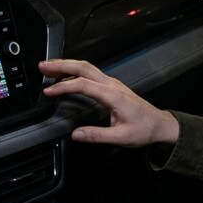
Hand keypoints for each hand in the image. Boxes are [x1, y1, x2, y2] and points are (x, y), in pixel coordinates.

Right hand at [39, 59, 179, 147]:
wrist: (160, 124)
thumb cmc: (143, 130)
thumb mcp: (121, 138)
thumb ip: (97, 136)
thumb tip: (75, 134)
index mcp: (113, 95)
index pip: (83, 85)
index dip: (63, 87)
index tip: (48, 92)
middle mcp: (112, 85)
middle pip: (83, 67)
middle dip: (61, 65)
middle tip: (42, 67)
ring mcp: (112, 83)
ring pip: (87, 67)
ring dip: (67, 64)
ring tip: (49, 67)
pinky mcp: (111, 85)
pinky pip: (90, 72)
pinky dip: (75, 70)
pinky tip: (66, 75)